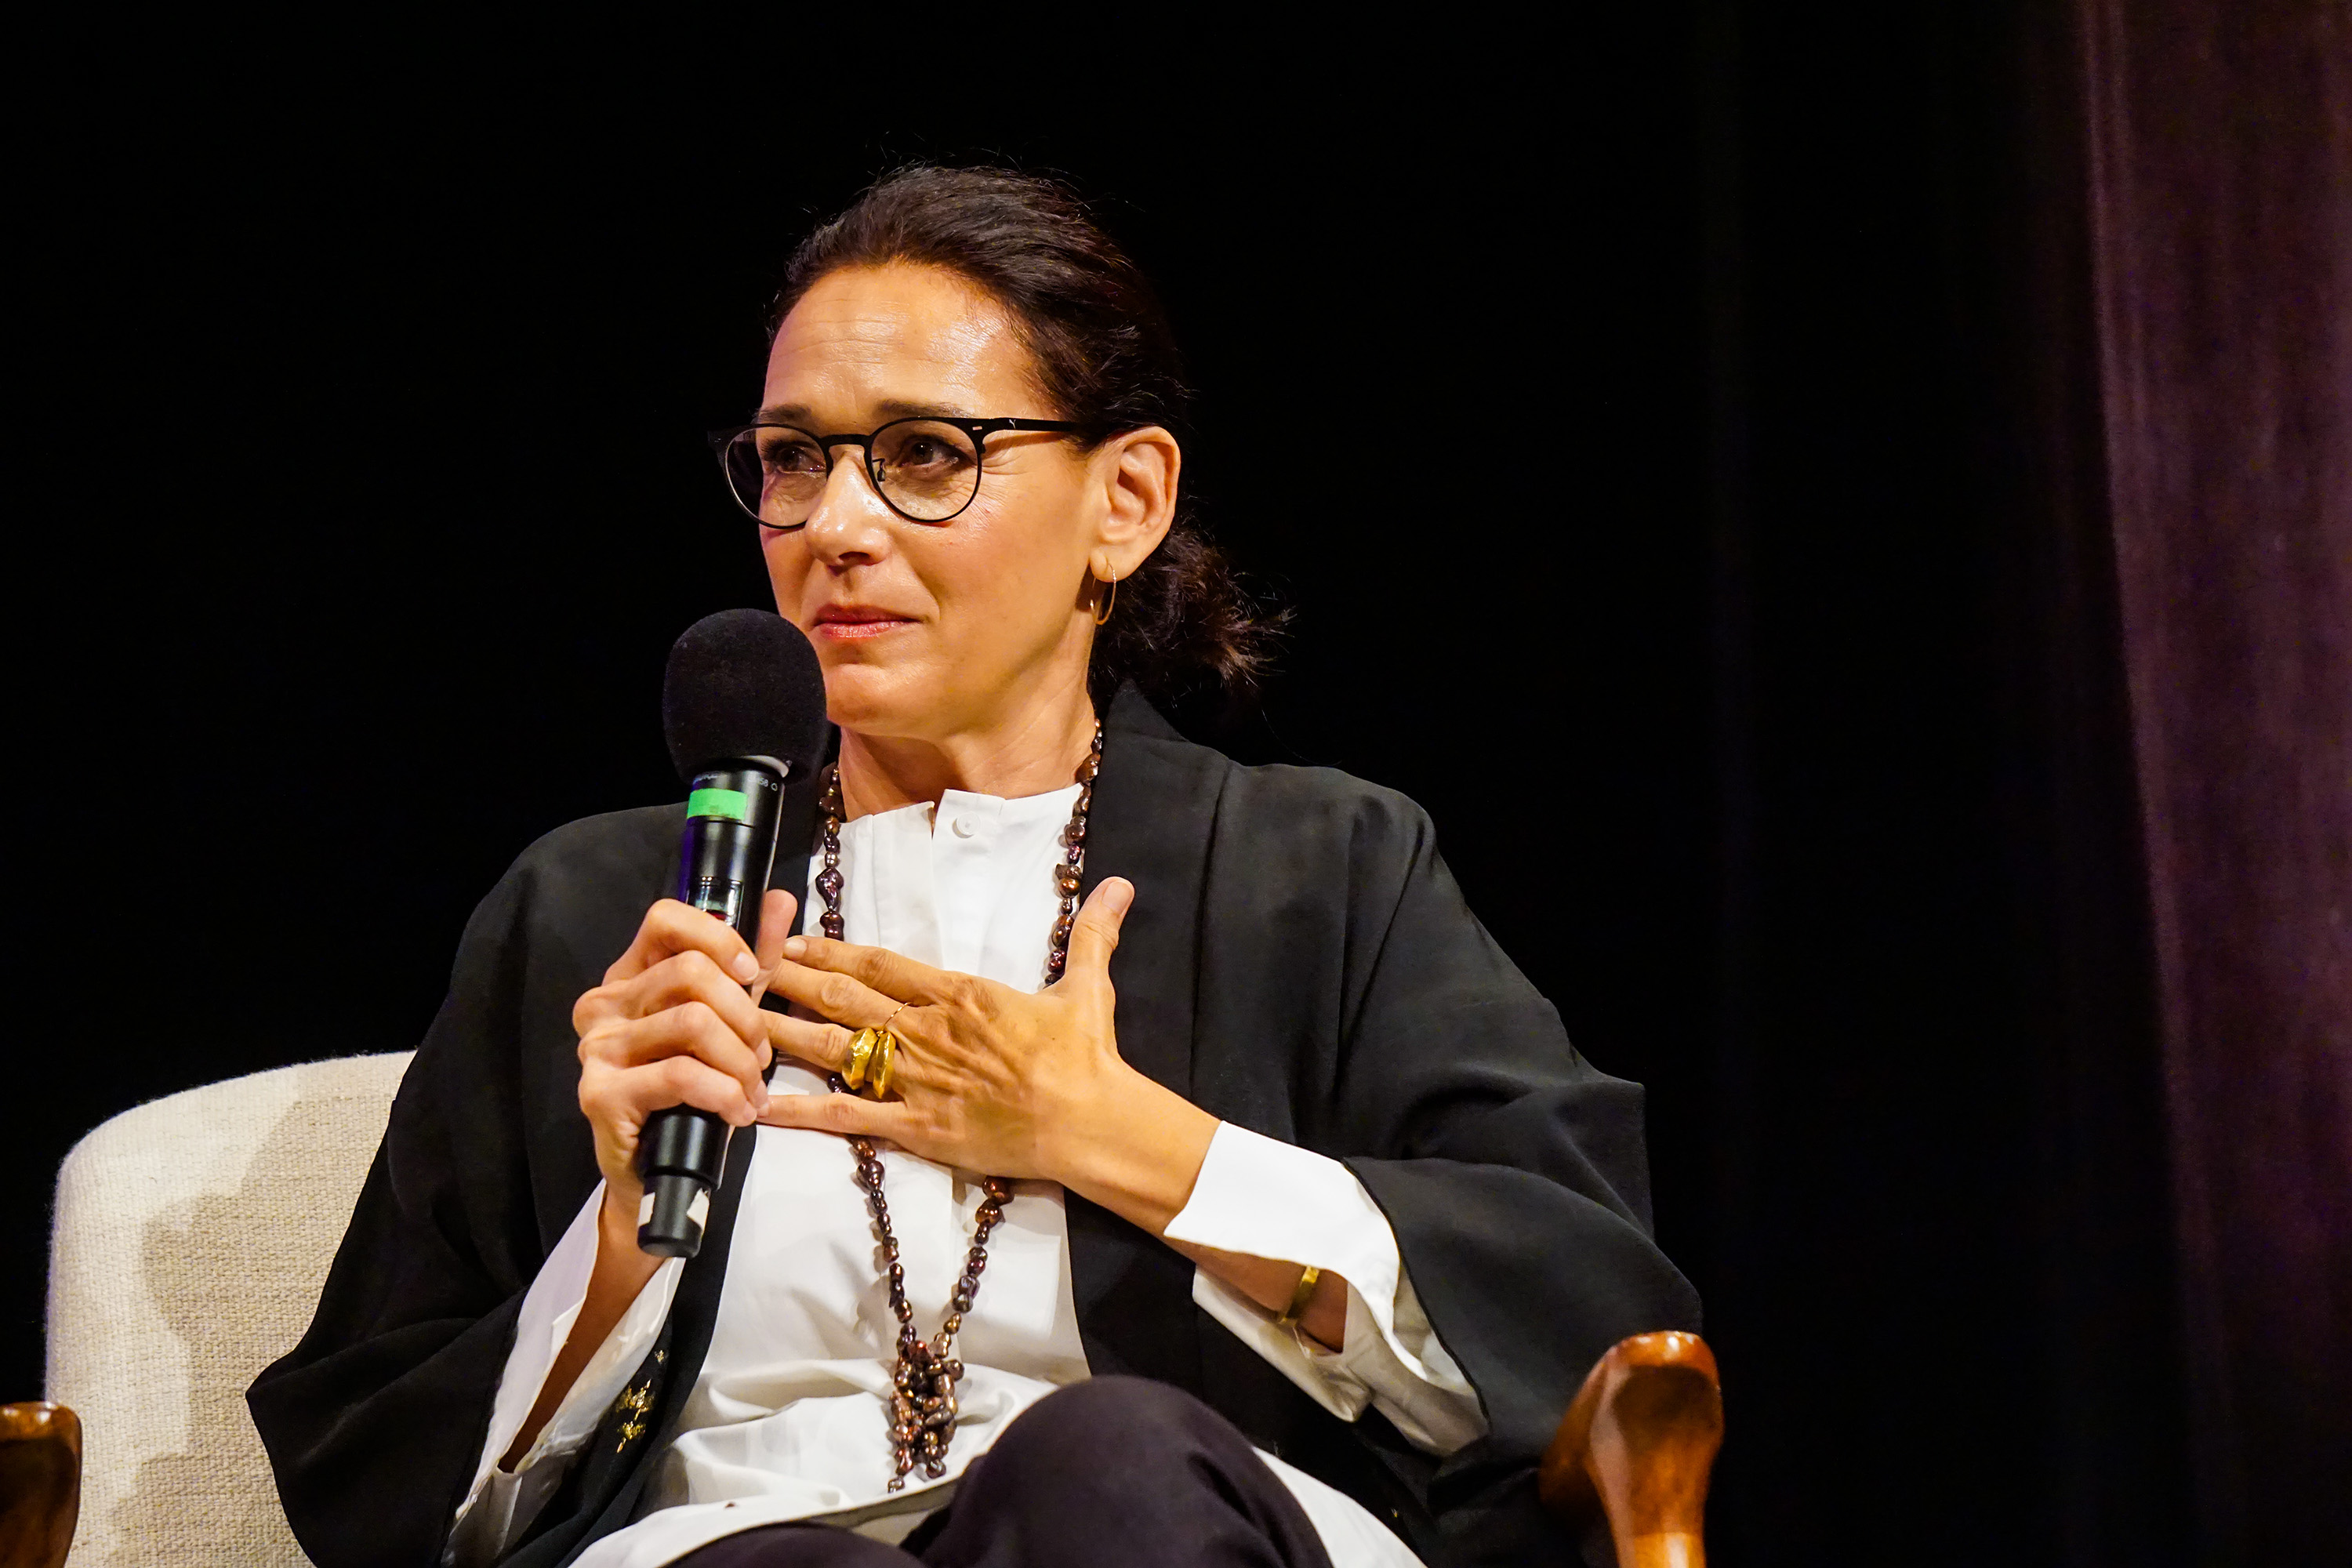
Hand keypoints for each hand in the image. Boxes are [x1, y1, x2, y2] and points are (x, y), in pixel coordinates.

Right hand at [573, 891, 795, 1223]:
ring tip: (753, 1091)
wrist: (657, 1173)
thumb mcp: (729, 1020)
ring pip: (693, 1023)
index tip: (752, 974)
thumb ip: (752, 961)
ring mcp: (596, 1048)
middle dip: (746, 1015)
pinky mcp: (601, 1093)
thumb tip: (779, 899)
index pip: (664, 920)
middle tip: (761, 1055)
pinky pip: (681, 1074)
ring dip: (741, 1061)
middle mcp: (603, 1004)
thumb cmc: (692, 1092)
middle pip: (690, 972)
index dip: (718, 937)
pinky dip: (725, 1093)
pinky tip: (738, 1113)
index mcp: (629, 976)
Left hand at [757, 878, 1216, 1225]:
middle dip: (788, 981)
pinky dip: (801, 1110)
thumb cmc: (1087, 1057)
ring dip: (779, 1032)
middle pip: (842, 997)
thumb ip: (1093, 935)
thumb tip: (1121, 885)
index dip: (829, 951)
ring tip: (731, 1021)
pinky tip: (759, 1105)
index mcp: (958, 993)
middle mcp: (926, 1029)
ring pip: (833, 1048)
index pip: (878, 964)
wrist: (1090, 1121)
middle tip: (741, 968)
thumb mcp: (1088, 988)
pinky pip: (846, 1116)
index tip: (790, 940)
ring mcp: (915, 1078)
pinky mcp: (915, 1126)